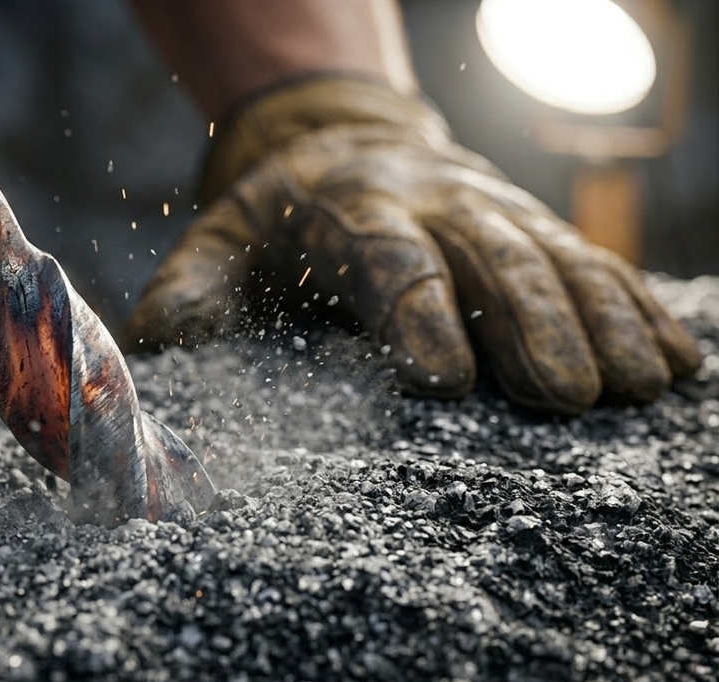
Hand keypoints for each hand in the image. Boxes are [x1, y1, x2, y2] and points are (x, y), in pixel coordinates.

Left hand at [121, 77, 700, 413]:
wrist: (338, 141)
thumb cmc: (275, 219)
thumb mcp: (219, 242)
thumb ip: (191, 291)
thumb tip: (154, 351)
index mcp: (351, 212)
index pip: (388, 262)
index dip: (416, 318)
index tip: (443, 383)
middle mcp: (435, 205)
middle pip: (490, 262)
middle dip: (531, 327)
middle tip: (566, 399)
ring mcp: (494, 212)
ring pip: (557, 262)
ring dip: (601, 323)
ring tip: (638, 387)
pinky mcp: (536, 226)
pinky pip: (597, 263)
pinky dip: (638, 309)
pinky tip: (675, 362)